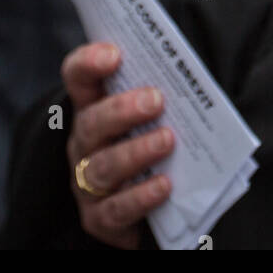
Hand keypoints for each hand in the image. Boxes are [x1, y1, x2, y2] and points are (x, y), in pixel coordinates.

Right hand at [62, 42, 174, 248]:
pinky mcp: (100, 217)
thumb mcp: (153, 113)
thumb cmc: (152, 140)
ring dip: (135, 152)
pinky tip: (165, 186)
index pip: (79, 77)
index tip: (114, 54)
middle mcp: (85, 143)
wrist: (144, 205)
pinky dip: (141, 197)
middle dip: (122, 110)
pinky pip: (116, 209)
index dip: (89, 63)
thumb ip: (164, 90)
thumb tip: (194, 73)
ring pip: (102, 167)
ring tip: (167, 141)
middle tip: (156, 100)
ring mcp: (87, 182)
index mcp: (94, 107)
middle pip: (90, 123)